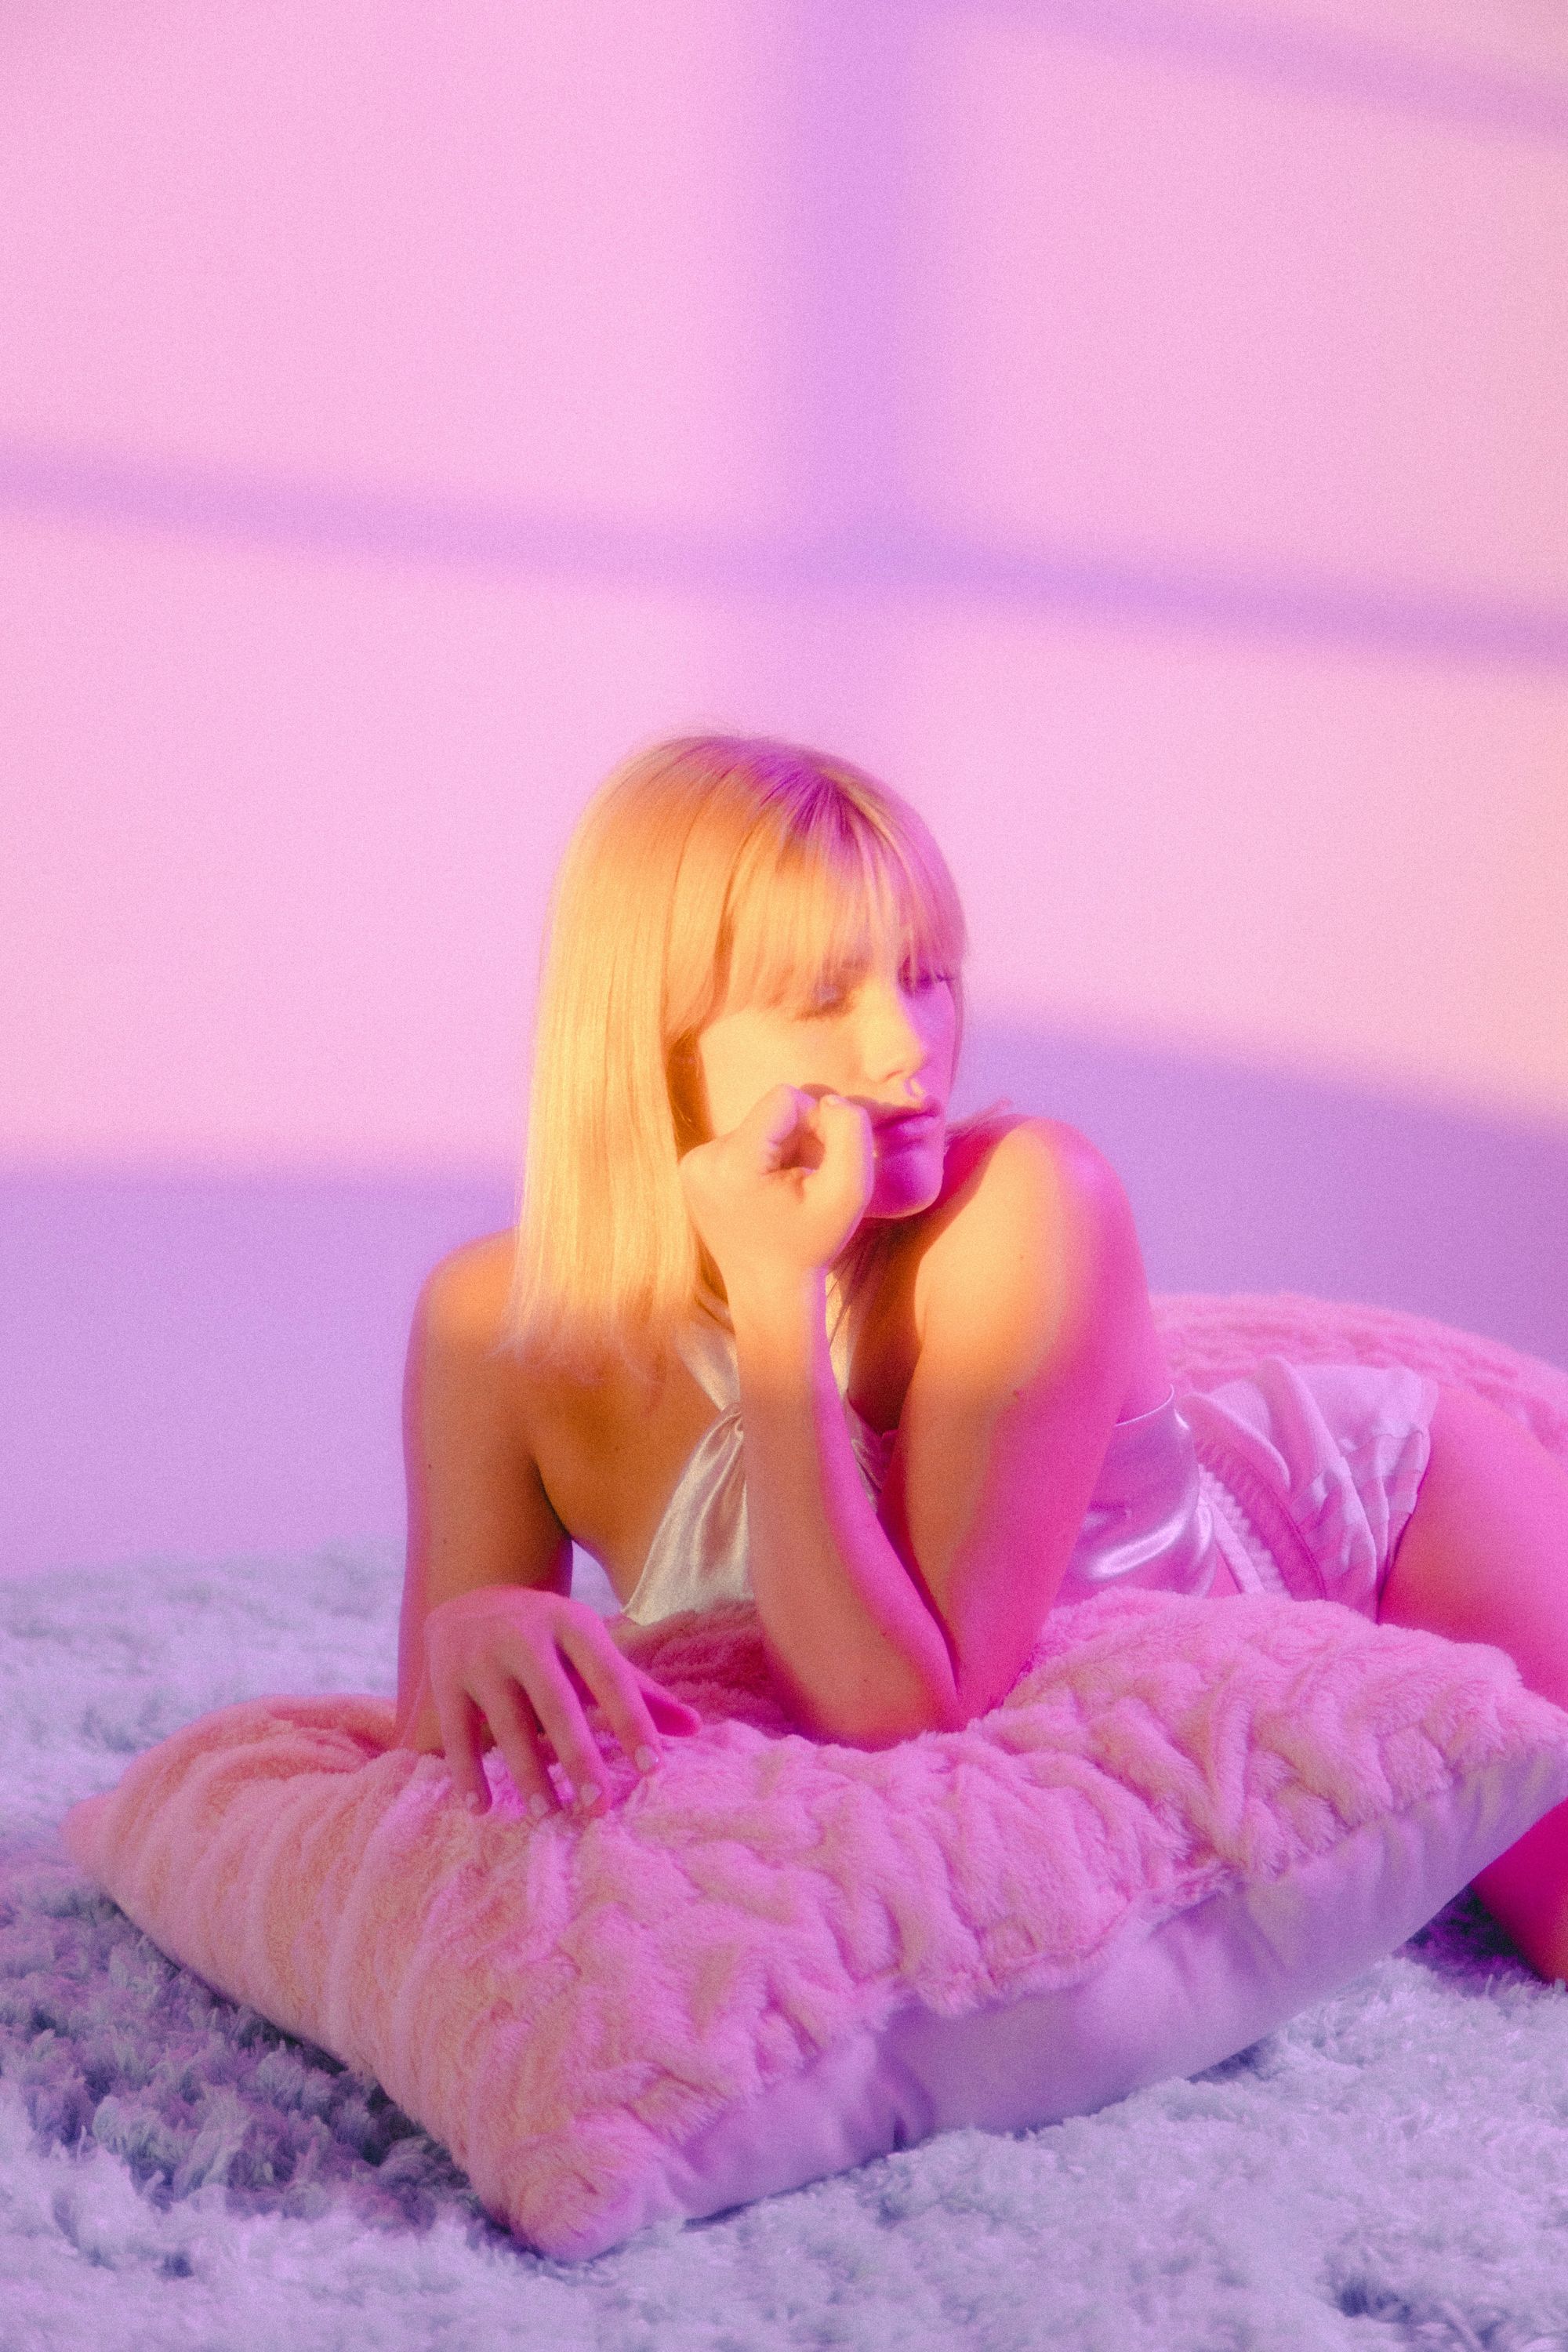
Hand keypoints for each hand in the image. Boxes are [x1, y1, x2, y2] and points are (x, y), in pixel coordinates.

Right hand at [405, 1586, 702, 1818]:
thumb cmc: (550, 1637)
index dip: (633, 1722)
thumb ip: (640, 1689)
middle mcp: (526, 1635)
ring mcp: (481, 1655)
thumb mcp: (592, 1649)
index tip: (654, 1770)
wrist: (472, 1593)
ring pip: (507, 1723)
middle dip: (578, 1757)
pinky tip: (482, 1808)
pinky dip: (468, 1772)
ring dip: (527, 1772)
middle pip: (556, 1703)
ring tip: (546, 1813)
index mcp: (574, 1623)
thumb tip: (696, 1728)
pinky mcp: (445, 1676)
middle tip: (599, 1809)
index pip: (610, 1676)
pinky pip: (457, 1733)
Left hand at [678, 1084, 873, 1294]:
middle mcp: (703, 1159)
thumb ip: (851, 1135)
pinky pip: (738, 1141)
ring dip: (781, 1150)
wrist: (768, 1290)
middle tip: (808, 1179)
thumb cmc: (811, 1244)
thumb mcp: (848, 1193)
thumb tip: (830, 1101)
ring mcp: (692, 1165)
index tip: (822, 1159)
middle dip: (797, 1138)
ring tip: (788, 1191)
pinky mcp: (691, 1171)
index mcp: (734, 1162)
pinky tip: (768, 1193)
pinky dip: (761, 1159)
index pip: (784, 1098)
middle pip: (769, 1113)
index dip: (816, 1121)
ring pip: (756, 1126)